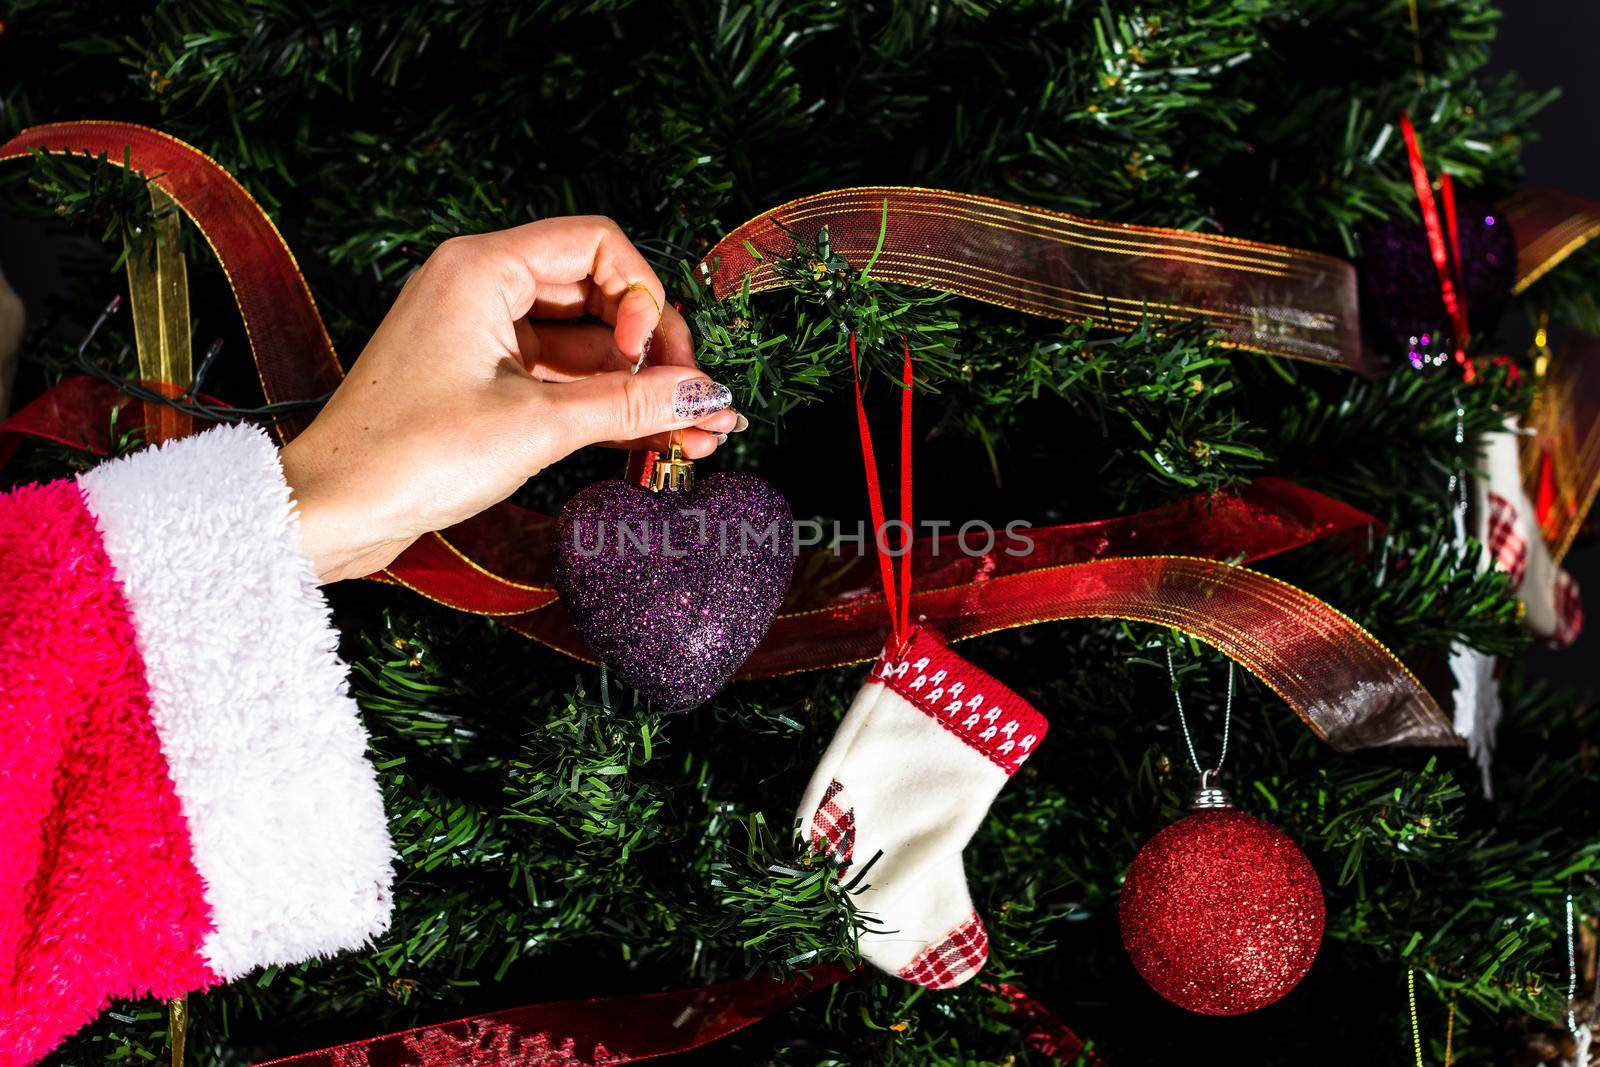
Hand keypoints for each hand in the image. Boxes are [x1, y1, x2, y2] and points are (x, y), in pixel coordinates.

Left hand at [278, 216, 739, 582]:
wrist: (333, 512)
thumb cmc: (407, 455)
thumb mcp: (536, 425)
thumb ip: (630, 404)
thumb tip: (705, 395)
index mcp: (482, 269)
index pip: (596, 244)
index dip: (641, 295)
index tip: (652, 355)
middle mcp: (483, 289)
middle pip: (600, 295)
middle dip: (655, 350)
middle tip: (697, 400)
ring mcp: (484, 337)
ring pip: (588, 347)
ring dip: (640, 389)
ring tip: (697, 435)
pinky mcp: (485, 382)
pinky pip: (564, 380)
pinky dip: (606, 407)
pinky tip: (658, 439)